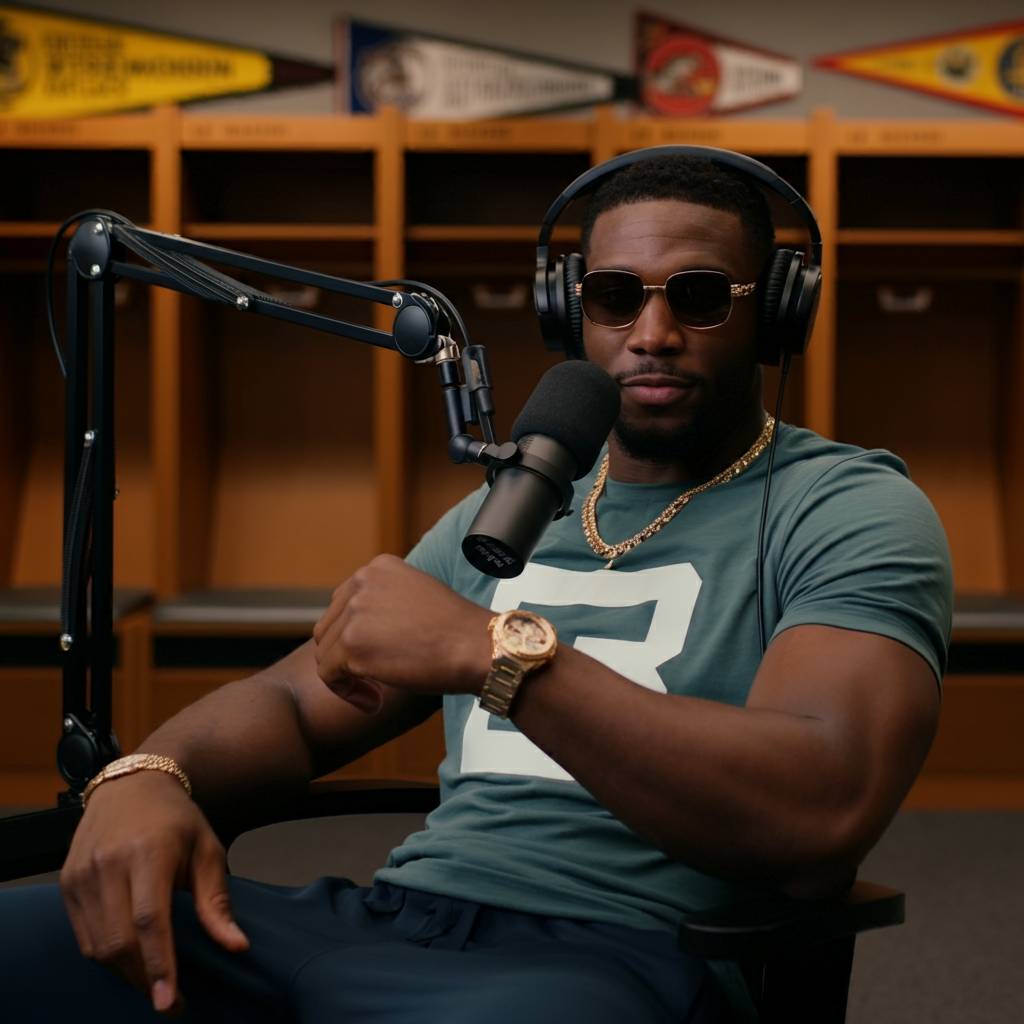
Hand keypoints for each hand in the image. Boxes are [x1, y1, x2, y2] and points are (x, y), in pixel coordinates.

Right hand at [60, 772, 248, 1013]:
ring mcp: (82, 873)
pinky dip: (106, 955)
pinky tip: (130, 957)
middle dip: (145, 979)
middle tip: (171, 1000)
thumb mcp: (208, 851)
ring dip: (126, 972)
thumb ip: (216, 902)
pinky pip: (83, 936)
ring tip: (154, 980)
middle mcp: (109, 863)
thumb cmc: (178, 820)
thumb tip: (237, 946)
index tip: (171, 1001)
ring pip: (97, 945)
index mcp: (149, 852)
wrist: (134, 783)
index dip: (159, 965)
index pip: (150, 921)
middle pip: (119, 940)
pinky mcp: (67, 882)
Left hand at [313, 554, 491, 707]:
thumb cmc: (457, 630)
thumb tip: (361, 629)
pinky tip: (373, 701)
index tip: (376, 656)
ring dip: (346, 677)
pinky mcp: (353, 644)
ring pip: (326, 653)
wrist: (475, 646)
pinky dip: (347, 693)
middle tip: (372, 679)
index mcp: (378, 567)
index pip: (344, 604)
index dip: (354, 636)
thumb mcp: (417, 595)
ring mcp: (355, 612)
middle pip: (330, 628)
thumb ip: (386, 601)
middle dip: (345, 657)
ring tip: (373, 693)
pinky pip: (330, 675)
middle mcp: (362, 582)